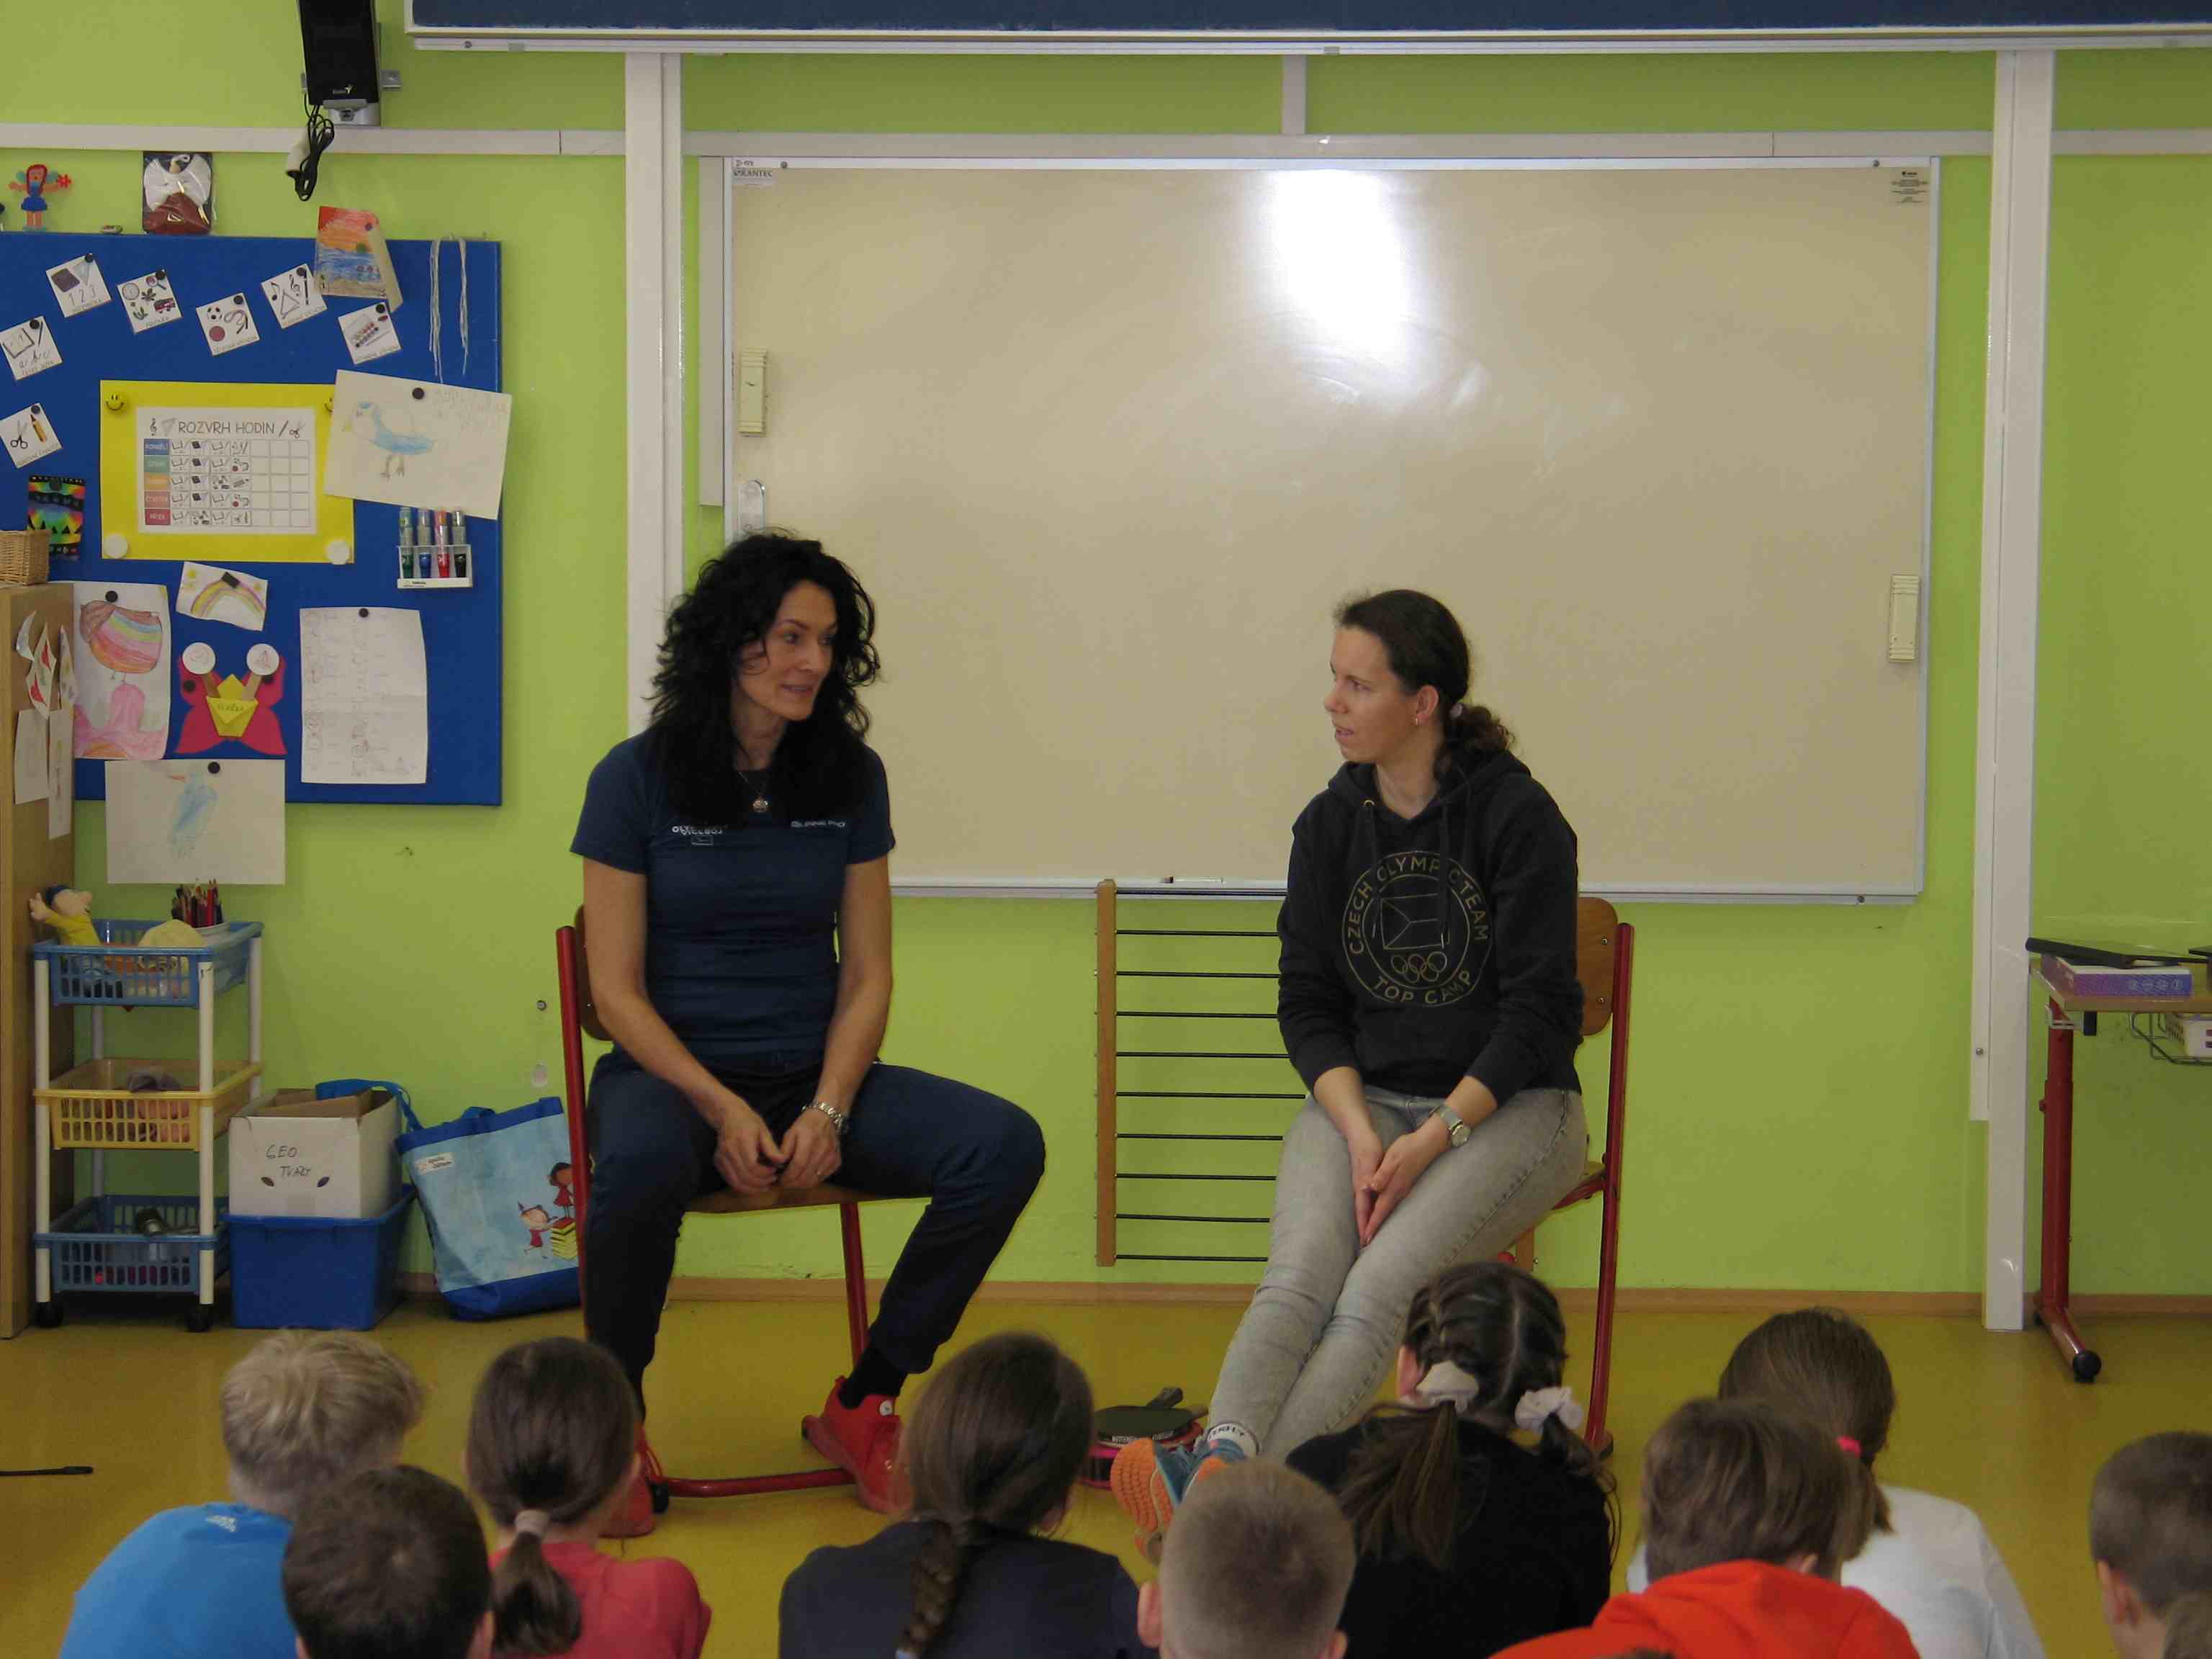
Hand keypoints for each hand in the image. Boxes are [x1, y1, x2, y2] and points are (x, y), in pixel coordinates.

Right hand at [710, 1097, 782, 1192]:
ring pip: (736, 1183)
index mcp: (742, 1141)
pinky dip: (743, 1187)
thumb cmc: (749, 1122)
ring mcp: (721, 1158)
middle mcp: (729, 1151)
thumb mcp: (764, 1131)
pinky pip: (730, 1181)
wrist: (728, 1116)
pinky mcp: (718, 1163)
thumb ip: (771, 1148)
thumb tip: (782, 1161)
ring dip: (752, 1189)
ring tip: (765, 1186)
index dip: (765, 1173)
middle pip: (744, 1177)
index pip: (752, 1166)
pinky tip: (754, 1185)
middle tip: (773, 1180)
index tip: (775, 1171)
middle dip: (761, 1183)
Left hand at [777, 1107, 843, 1190]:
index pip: (798, 1166)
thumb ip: (784, 1150)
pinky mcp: (837, 1161)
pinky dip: (812, 1180)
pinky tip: (805, 1176)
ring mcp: (831, 1157)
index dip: (788, 1177)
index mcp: (808, 1141)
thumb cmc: (805, 1125)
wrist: (826, 1117)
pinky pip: (823, 1178)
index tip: (780, 1181)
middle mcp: (822, 1150)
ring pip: (814, 1180)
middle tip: (784, 1183)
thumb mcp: (790, 1132)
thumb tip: (778, 1167)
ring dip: (802, 1185)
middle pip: (806, 1176)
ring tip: (793, 1182)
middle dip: (793, 1184)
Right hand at [1346, 1129, 1382, 1245]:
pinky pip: (1365, 1201)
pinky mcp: (1364, 1181)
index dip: (1365, 1224)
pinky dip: (1367, 1211)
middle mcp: (1360, 1187)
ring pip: (1363, 1207)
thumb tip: (1368, 1189)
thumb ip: (1370, 1175)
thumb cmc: (1367, 1147)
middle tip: (1365, 1245)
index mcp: (1362, 1185)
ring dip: (1365, 1221)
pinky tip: (1370, 1214)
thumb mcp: (1370, 1160)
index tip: (1366, 1239)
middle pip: (1362, 1212)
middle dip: (1363, 1228)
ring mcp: (1361, 1185)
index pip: (1364, 1210)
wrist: (1359, 1136)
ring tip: (1367, 1234)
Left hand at [1362, 1120, 1447, 1246]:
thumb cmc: (1408, 1148)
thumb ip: (1382, 1174)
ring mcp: (1403, 1188)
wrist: (1429, 1143)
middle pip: (1384, 1213)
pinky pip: (1392, 1202)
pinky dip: (1385, 1211)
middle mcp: (1399, 1191)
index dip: (1372, 1223)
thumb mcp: (1392, 1158)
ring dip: (1380, 1221)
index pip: (1380, 1209)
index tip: (1366, 1237)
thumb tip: (1372, 1187)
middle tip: (1366, 1243)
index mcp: (1393, 1186)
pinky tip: (1382, 1213)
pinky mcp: (1405, 1184)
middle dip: (1374, 1227)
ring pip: (1389, 1209)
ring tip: (1371, 1232)